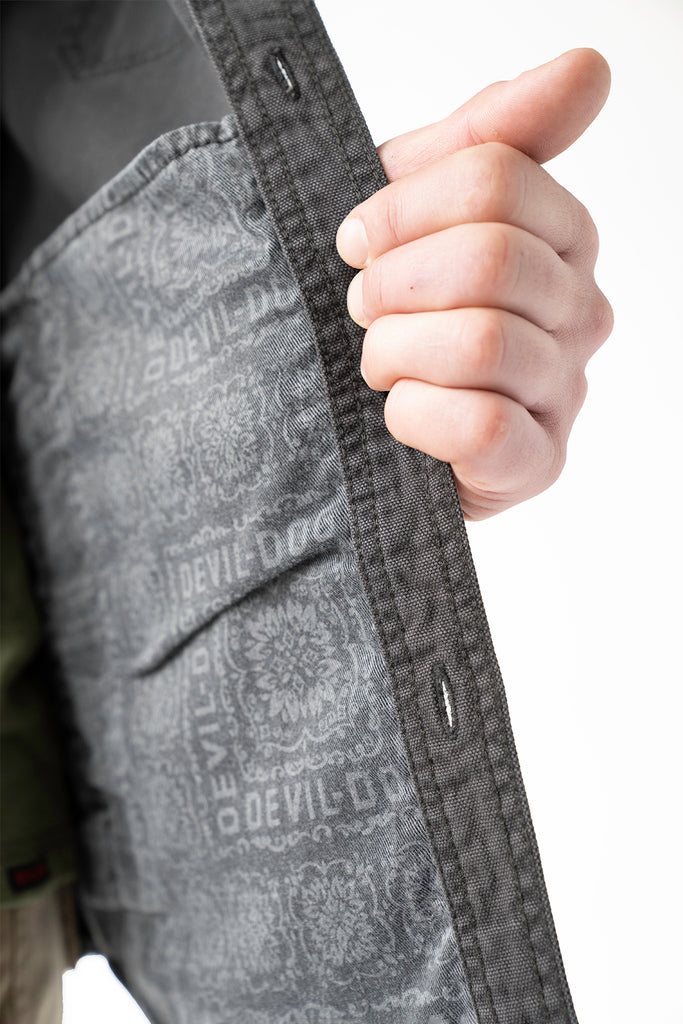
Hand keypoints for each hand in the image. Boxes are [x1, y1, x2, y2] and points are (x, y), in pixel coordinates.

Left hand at [336, 49, 612, 519]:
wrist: (362, 421)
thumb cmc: (393, 314)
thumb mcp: (415, 211)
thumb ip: (487, 140)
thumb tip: (587, 70)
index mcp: (558, 233)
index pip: (493, 176)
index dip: (400, 208)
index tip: (355, 241)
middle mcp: (579, 308)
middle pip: (488, 256)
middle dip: (392, 285)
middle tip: (360, 310)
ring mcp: (564, 389)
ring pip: (484, 342)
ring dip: (396, 353)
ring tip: (378, 365)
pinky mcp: (538, 462)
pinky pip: (481, 427)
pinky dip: (415, 418)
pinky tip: (400, 415)